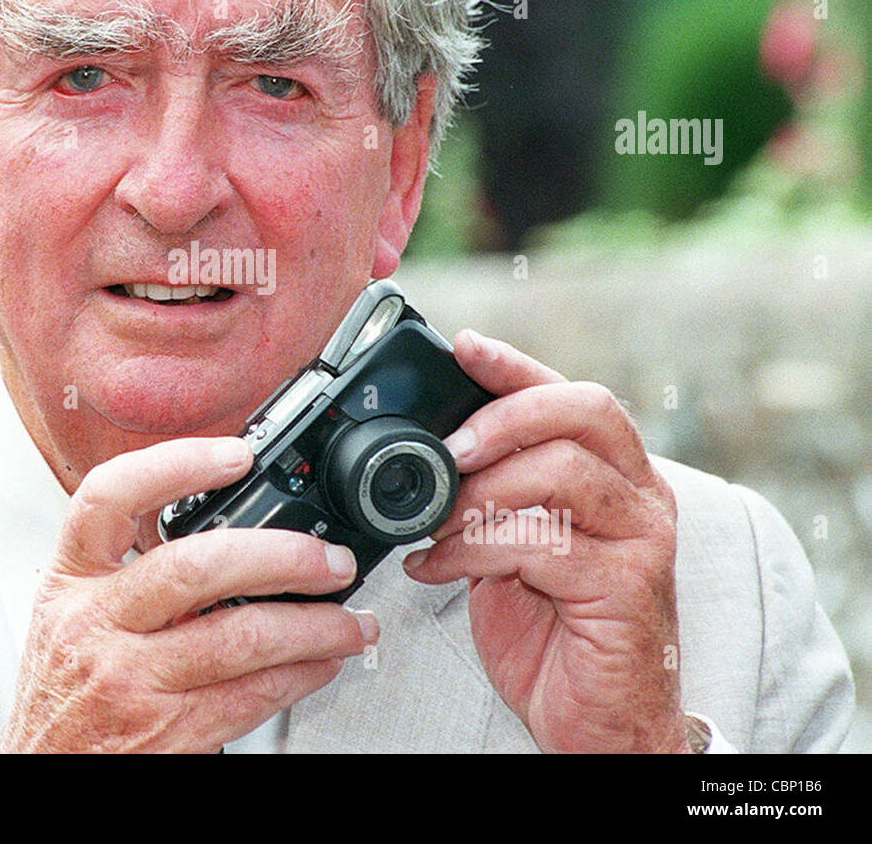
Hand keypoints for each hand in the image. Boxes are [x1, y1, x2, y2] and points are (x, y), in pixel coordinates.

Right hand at [0, 436, 378, 751]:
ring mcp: (131, 681)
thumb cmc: (64, 693)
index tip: (235, 455)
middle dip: (281, 558)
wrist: (44, 773)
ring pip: (241, 638)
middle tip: (329, 560)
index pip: (109, 498)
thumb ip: (126, 571)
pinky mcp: (168, 732)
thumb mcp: (68, 615)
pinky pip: (251, 695)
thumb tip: (224, 528)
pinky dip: (299, 676)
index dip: (176, 465)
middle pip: (196, 567)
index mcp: (71, 580)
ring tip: (350, 620)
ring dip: (314, 627)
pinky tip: (321, 664)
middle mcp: (96, 625)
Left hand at [403, 330, 689, 752]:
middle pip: (583, 412)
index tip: (463, 347)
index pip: (573, 396)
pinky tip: (436, 568)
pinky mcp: (624, 588)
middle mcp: (642, 496)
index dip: (517, 366)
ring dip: (478, 494)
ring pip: (561, 473)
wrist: (597, 722)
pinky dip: (471, 550)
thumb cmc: (554, 629)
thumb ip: (492, 494)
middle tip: (447, 450)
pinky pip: (541, 543)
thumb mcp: (514, 544)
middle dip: (503, 418)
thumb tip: (427, 452)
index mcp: (617, 474)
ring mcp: (641, 541)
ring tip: (432, 525)